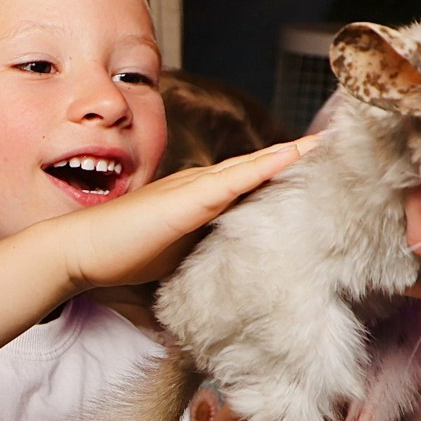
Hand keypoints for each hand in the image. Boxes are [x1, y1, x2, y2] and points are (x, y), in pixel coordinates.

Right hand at [54, 134, 321, 293]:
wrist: (80, 251)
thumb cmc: (121, 257)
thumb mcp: (177, 258)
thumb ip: (205, 257)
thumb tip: (230, 281)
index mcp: (202, 198)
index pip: (253, 181)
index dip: (287, 170)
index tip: (322, 165)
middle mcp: (202, 184)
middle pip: (261, 166)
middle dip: (301, 154)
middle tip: (340, 141)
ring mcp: (195, 188)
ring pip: (254, 165)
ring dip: (294, 153)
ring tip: (330, 140)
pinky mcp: (188, 200)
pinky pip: (236, 179)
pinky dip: (267, 166)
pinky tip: (294, 155)